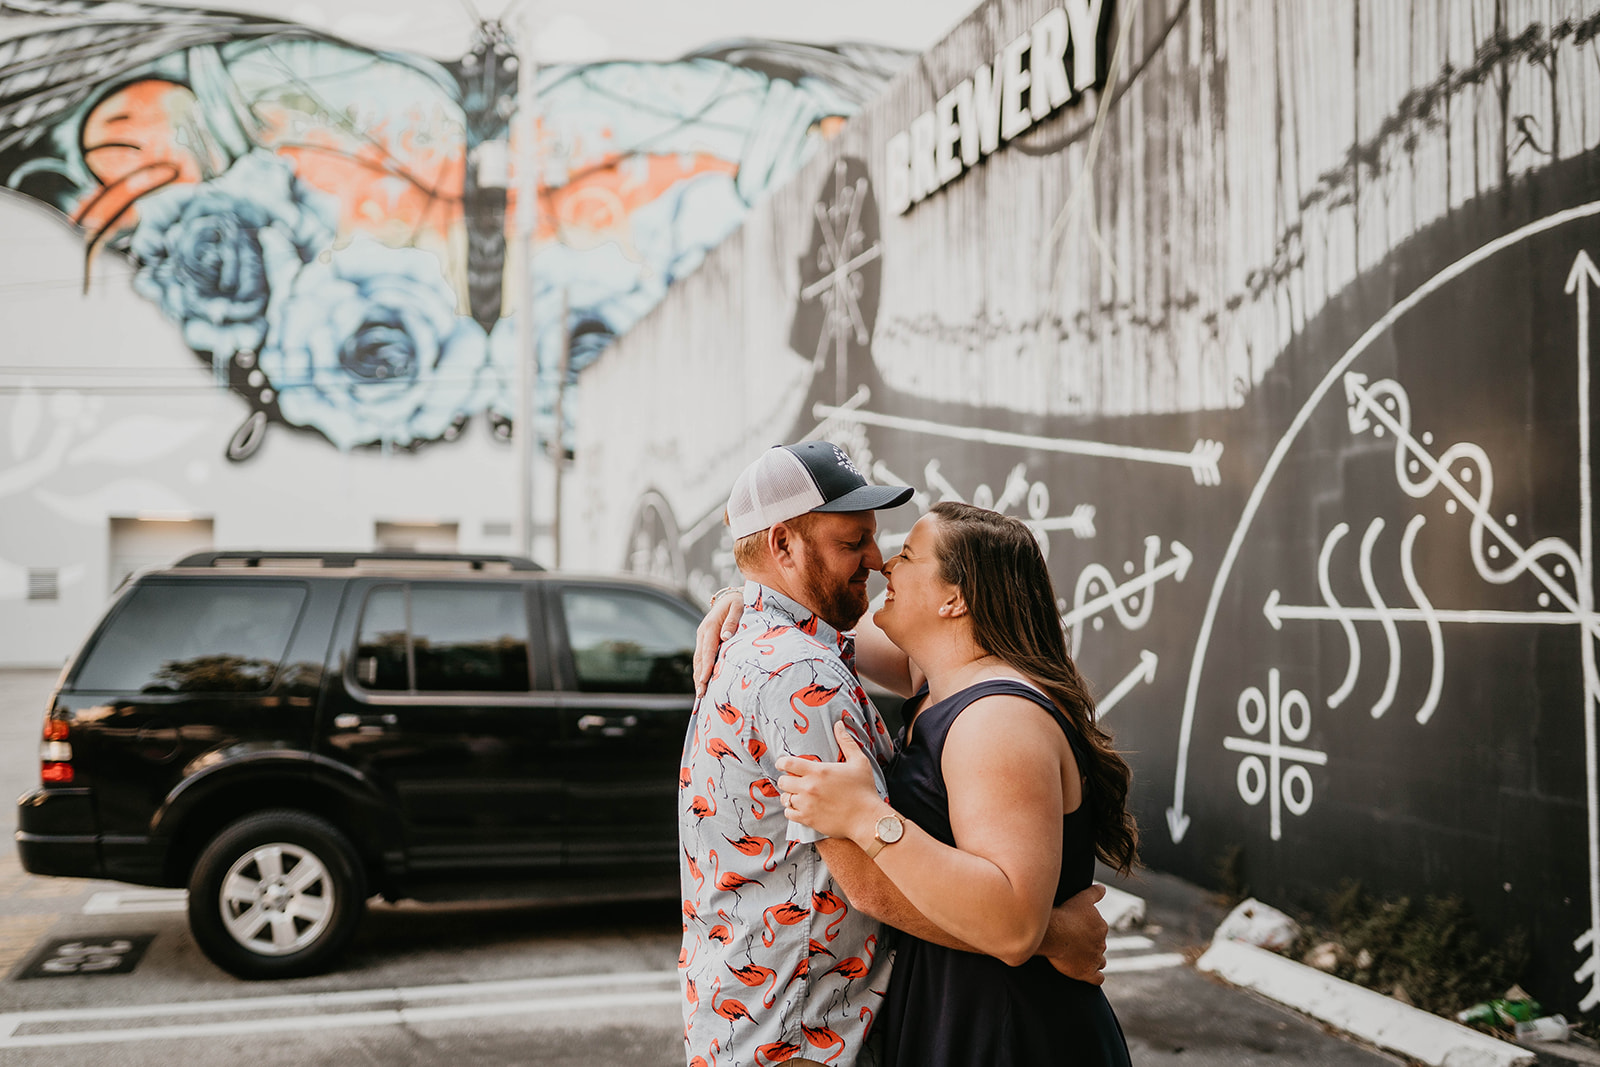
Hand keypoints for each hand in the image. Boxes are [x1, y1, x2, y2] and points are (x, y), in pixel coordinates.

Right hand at [693, 590, 743, 695]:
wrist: (733, 597)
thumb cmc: (739, 602)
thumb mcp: (738, 607)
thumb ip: (732, 621)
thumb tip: (725, 636)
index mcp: (710, 626)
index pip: (708, 650)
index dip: (706, 667)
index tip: (705, 681)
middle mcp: (703, 633)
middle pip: (699, 659)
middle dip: (699, 677)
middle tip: (700, 695)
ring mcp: (702, 637)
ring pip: (698, 660)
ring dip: (698, 677)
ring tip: (700, 694)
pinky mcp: (705, 641)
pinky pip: (701, 658)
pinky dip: (701, 671)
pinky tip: (703, 683)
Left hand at [775, 720, 881, 842]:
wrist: (867, 818)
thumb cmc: (864, 790)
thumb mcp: (858, 761)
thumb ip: (846, 741)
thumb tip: (839, 724)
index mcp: (818, 771)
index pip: (787, 763)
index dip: (781, 762)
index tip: (782, 764)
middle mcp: (809, 787)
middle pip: (783, 781)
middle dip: (786, 779)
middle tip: (793, 780)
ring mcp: (807, 805)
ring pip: (784, 798)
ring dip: (789, 795)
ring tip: (796, 794)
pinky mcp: (808, 820)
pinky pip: (789, 814)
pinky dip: (791, 810)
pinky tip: (799, 807)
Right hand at [1044, 884, 1108, 983]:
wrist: (1053, 932)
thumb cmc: (1066, 914)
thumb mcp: (1082, 898)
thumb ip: (1095, 893)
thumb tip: (1103, 888)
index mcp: (1102, 927)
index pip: (1100, 930)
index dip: (1090, 931)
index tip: (1077, 930)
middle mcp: (1101, 944)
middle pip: (1099, 945)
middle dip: (1091, 945)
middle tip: (1075, 943)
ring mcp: (1095, 959)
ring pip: (1100, 961)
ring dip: (1094, 960)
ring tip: (1081, 958)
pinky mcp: (1087, 972)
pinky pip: (1097, 978)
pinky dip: (1096, 977)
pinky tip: (1090, 976)